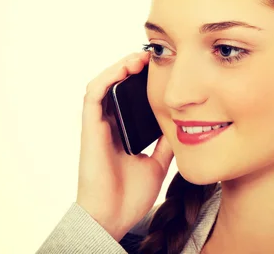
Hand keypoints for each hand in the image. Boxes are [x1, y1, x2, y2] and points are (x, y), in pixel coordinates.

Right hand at [76, 51, 173, 240]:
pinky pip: (94, 95)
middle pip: (116, 86)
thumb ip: (165, 143)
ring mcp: (98, 125)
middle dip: (133, 67)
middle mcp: (108, 124)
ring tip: (141, 58)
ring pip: (104, 84)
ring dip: (120, 67)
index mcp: (122, 131)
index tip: (162, 67)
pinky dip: (107, 77)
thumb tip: (183, 126)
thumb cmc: (130, 194)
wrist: (114, 217)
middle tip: (154, 56)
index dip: (142, 79)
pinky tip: (125, 68)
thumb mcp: (158, 162)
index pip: (129, 97)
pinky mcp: (90, 127)